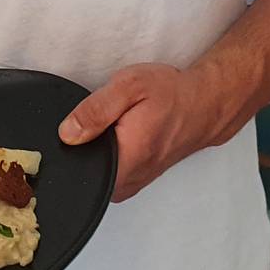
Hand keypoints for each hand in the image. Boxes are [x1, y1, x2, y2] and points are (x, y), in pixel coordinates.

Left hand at [57, 63, 223, 202]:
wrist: (202, 105)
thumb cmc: (170, 94)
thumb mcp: (129, 86)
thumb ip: (96, 110)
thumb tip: (67, 133)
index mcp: (127, 157)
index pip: (81, 169)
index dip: (69, 149)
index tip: (75, 128)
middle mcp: (130, 179)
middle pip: (86, 171)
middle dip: (83, 145)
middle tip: (100, 120)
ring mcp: (134, 183)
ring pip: (97, 173)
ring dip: (97, 149)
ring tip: (111, 126)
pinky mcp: (136, 179)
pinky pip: (109, 173)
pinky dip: (107, 154)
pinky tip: (116, 136)